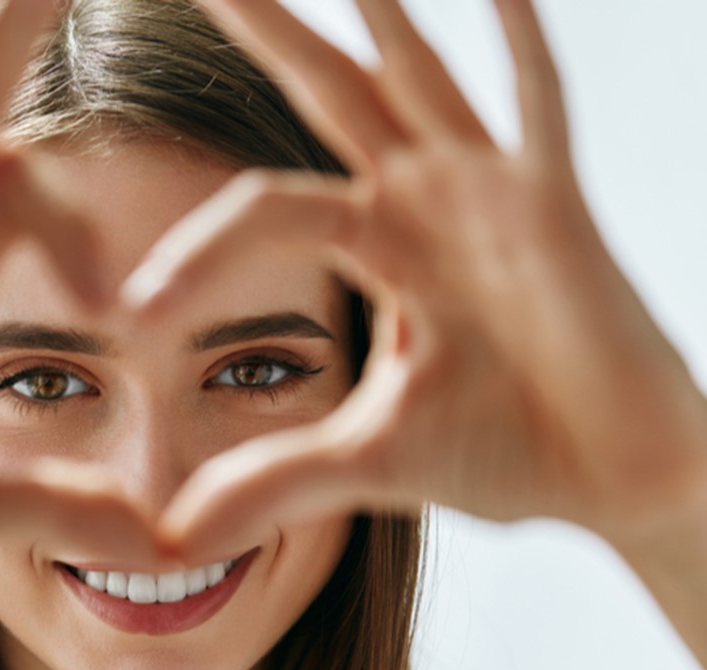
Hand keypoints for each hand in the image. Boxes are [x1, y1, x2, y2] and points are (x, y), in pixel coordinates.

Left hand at [124, 0, 706, 559]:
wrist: (616, 480)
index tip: (132, 311)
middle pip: (323, 90)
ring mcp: (488, 192)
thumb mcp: (366, 462)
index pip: (259, 211)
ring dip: (374, 10)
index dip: (195, 254)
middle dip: (266, 27)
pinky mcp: (555, 206)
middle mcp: (421, 199)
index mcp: (373, 244)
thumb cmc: (506, 452)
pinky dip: (517, 42)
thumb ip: (271, 482)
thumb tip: (173, 537)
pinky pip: (536, 105)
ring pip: (415, 75)